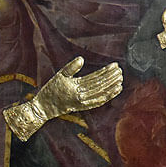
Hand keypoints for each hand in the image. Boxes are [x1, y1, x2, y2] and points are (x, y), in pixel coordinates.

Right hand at [4, 57, 122, 140]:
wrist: (45, 107)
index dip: (106, 71)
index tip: (115, 65)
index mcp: (76, 87)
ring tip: (120, 79)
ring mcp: (84, 103)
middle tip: (120, 70)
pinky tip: (116, 90)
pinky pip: (100, 102)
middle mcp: (81, 96)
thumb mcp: (59, 76)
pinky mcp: (85, 107)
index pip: (95, 77)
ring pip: (102, 94)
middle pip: (101, 85)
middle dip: (112, 77)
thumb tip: (81, 58)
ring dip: (112, 86)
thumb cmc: (51, 90)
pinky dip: (109, 96)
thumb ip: (71, 67)